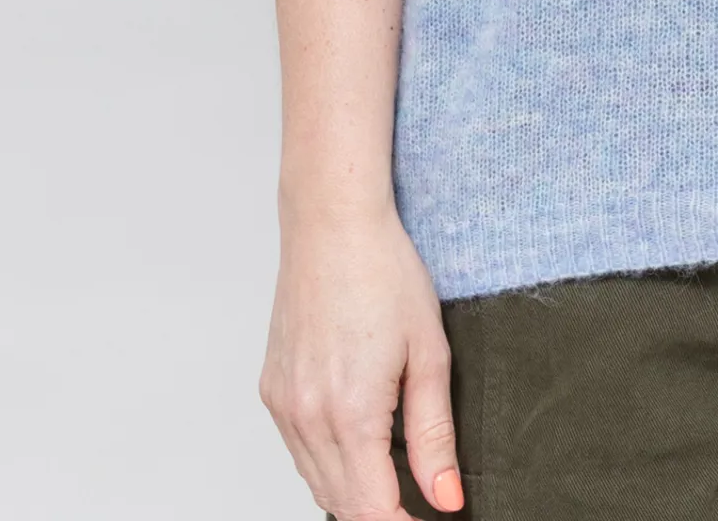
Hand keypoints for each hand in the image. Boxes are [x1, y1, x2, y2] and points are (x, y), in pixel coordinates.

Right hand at [260, 205, 464, 520]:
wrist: (332, 226)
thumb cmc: (385, 274)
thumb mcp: (429, 353)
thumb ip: (434, 435)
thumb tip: (446, 497)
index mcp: (350, 415)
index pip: (372, 512)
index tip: (430, 519)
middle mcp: (306, 418)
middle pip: (342, 504)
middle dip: (382, 512)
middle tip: (421, 500)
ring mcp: (283, 406)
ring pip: (316, 482)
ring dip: (354, 491)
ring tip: (395, 474)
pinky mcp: (271, 391)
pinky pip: (298, 450)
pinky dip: (328, 461)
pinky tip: (358, 441)